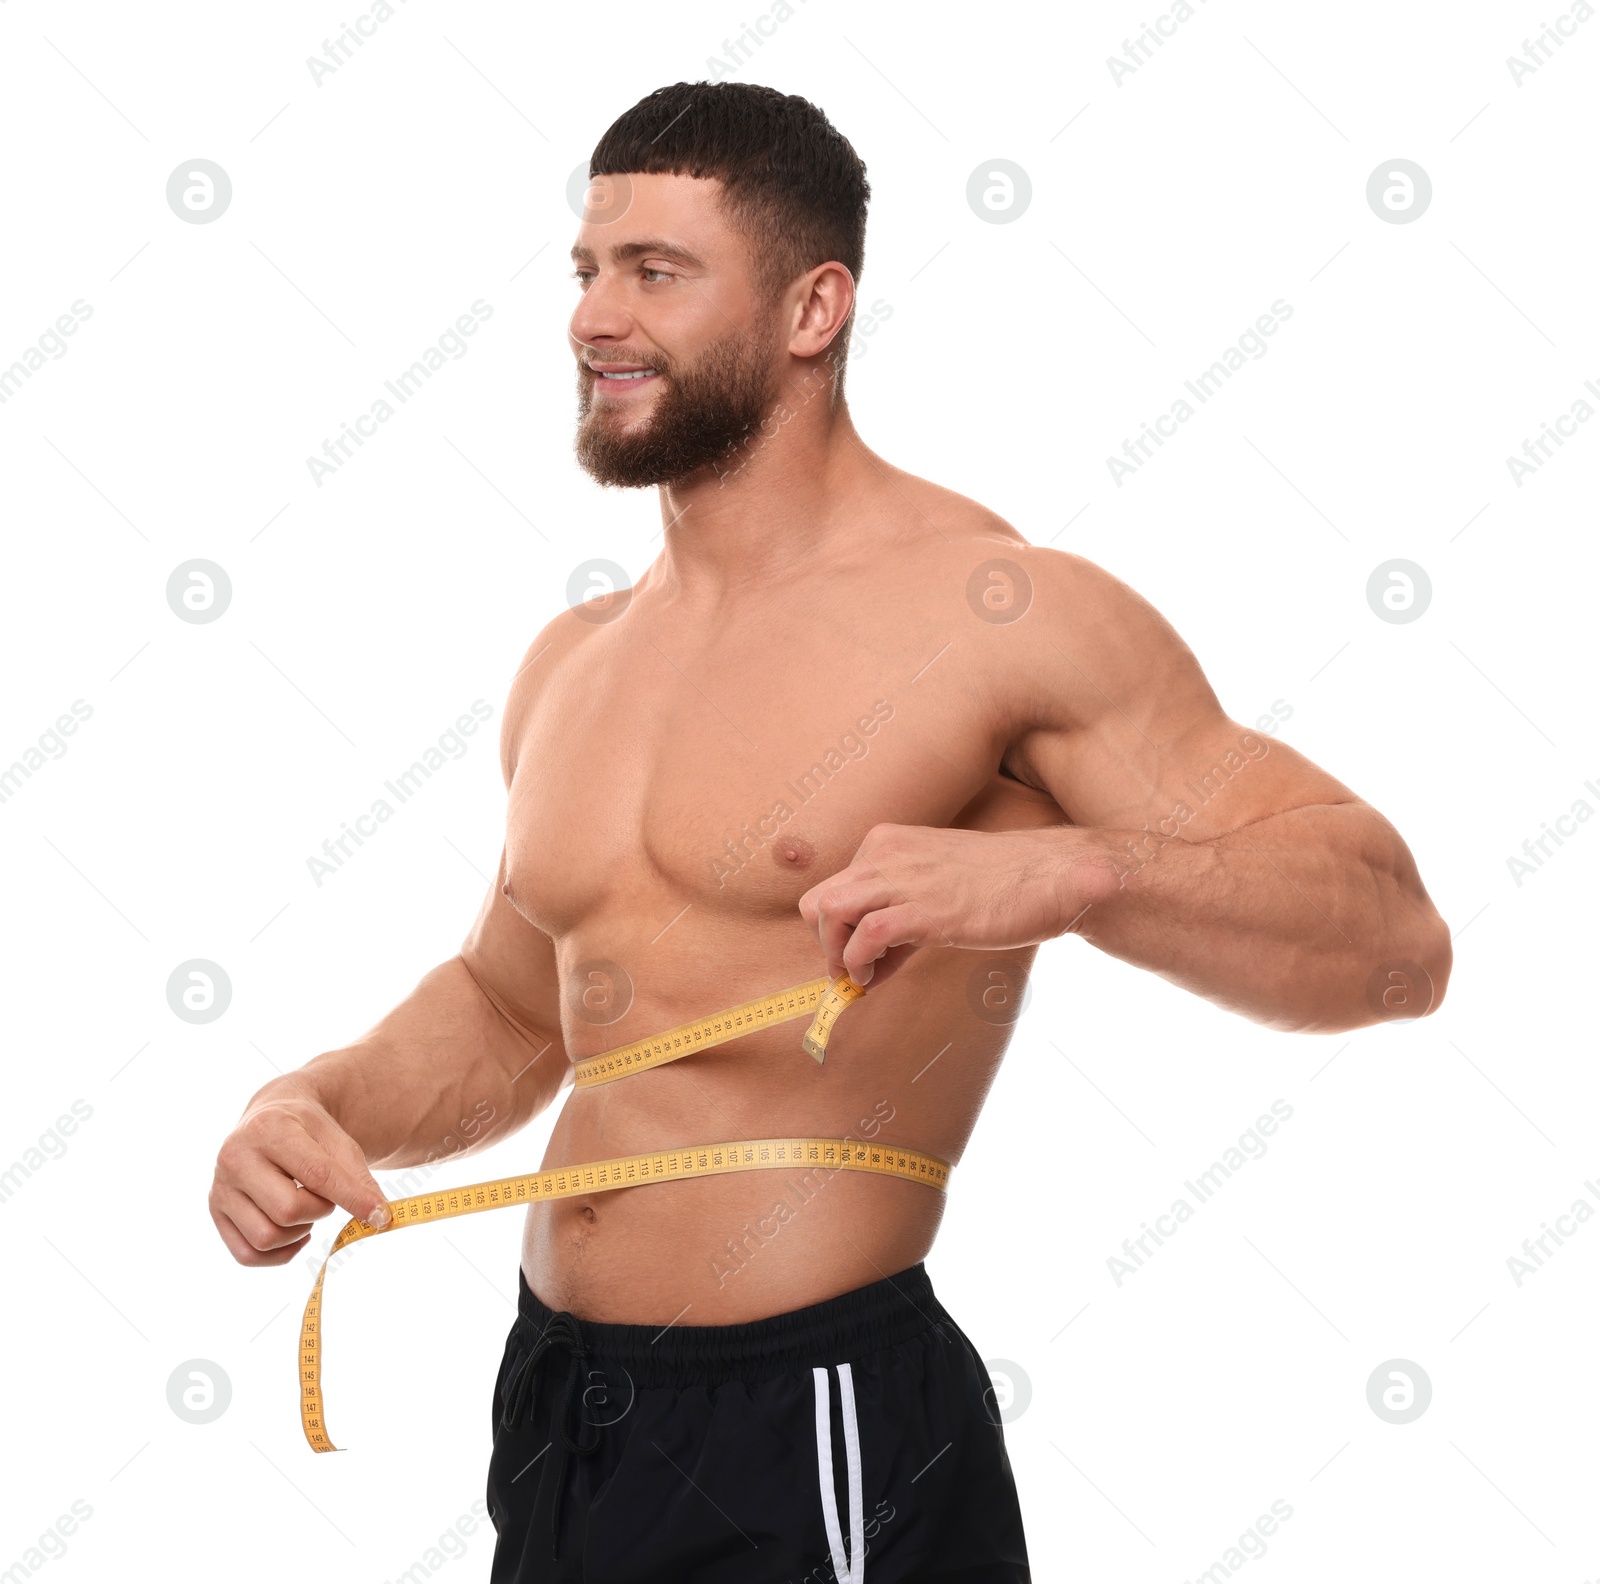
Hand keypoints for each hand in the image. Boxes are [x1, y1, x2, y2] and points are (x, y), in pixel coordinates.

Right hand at [210, 1080, 390, 1266]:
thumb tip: (380, 1218)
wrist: (272, 1118)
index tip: (381, 1216)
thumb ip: (358, 1178)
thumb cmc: (309, 1131)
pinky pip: (247, 1255)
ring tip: (305, 1206)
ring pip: (266, 1237)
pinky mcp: (215, 1211)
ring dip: (299, 1231)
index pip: (316, 1175)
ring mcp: (220, 1186)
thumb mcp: (338, 1140)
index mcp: (270, 1129)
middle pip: (288, 1211)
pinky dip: (279, 1254)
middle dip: (320, 1210)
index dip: (352, 1199)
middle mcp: (235, 1157)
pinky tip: (294, 1232)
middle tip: (325, 1196)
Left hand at [797, 823, 1119, 988]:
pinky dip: (859, 963)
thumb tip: (868, 963)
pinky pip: (866, 935)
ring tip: (861, 977)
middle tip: (851, 971)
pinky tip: (876, 976)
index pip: (833, 888)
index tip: (860, 957)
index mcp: (886, 843)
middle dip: (825, 943)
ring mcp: (902, 880)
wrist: (1051, 876)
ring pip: (828, 912)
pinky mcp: (923, 910)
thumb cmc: (999, 884)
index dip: (837, 931)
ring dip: (835, 955)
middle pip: (817, 901)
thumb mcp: (936, 888)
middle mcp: (885, 854)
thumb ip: (899, 917)